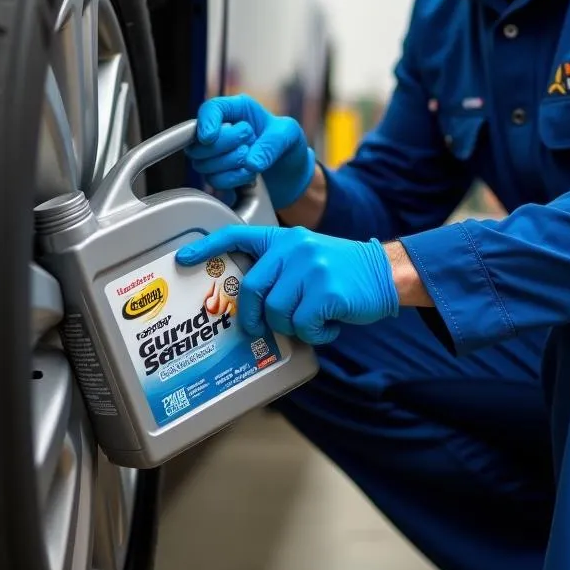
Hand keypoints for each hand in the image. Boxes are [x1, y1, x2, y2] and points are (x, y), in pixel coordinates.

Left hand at [175, 226, 399, 344]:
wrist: (385, 272)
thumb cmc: (341, 272)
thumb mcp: (307, 257)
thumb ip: (279, 269)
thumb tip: (250, 304)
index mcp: (284, 239)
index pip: (238, 234)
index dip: (208, 247)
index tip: (184, 258)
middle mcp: (294, 248)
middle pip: (252, 290)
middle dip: (255, 317)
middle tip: (264, 328)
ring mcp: (310, 268)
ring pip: (277, 312)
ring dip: (293, 326)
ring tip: (312, 320)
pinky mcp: (326, 290)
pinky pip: (303, 325)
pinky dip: (315, 334)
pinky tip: (328, 326)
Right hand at [185, 95, 315, 209]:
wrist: (292, 172)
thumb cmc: (288, 144)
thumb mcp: (289, 135)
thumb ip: (272, 144)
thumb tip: (251, 162)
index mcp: (237, 110)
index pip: (210, 109)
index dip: (206, 122)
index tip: (210, 137)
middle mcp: (221, 129)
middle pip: (201, 141)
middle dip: (225, 146)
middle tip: (248, 143)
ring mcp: (216, 154)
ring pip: (204, 164)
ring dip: (230, 165)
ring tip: (252, 161)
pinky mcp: (219, 175)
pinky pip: (214, 181)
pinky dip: (233, 180)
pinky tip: (249, 176)